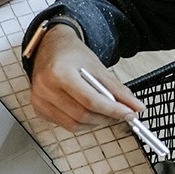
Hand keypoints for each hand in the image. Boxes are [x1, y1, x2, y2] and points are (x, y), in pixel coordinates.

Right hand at [28, 24, 144, 129]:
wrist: (50, 48)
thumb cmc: (72, 54)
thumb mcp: (97, 67)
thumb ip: (117, 89)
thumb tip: (135, 106)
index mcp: (60, 72)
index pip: (90, 100)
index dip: (112, 110)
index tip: (129, 114)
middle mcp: (46, 88)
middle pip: (82, 115)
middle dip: (106, 118)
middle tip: (121, 114)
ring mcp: (39, 100)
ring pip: (74, 124)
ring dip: (96, 122)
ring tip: (106, 113)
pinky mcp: (39, 109)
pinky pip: (65, 124)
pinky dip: (82, 122)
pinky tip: (88, 112)